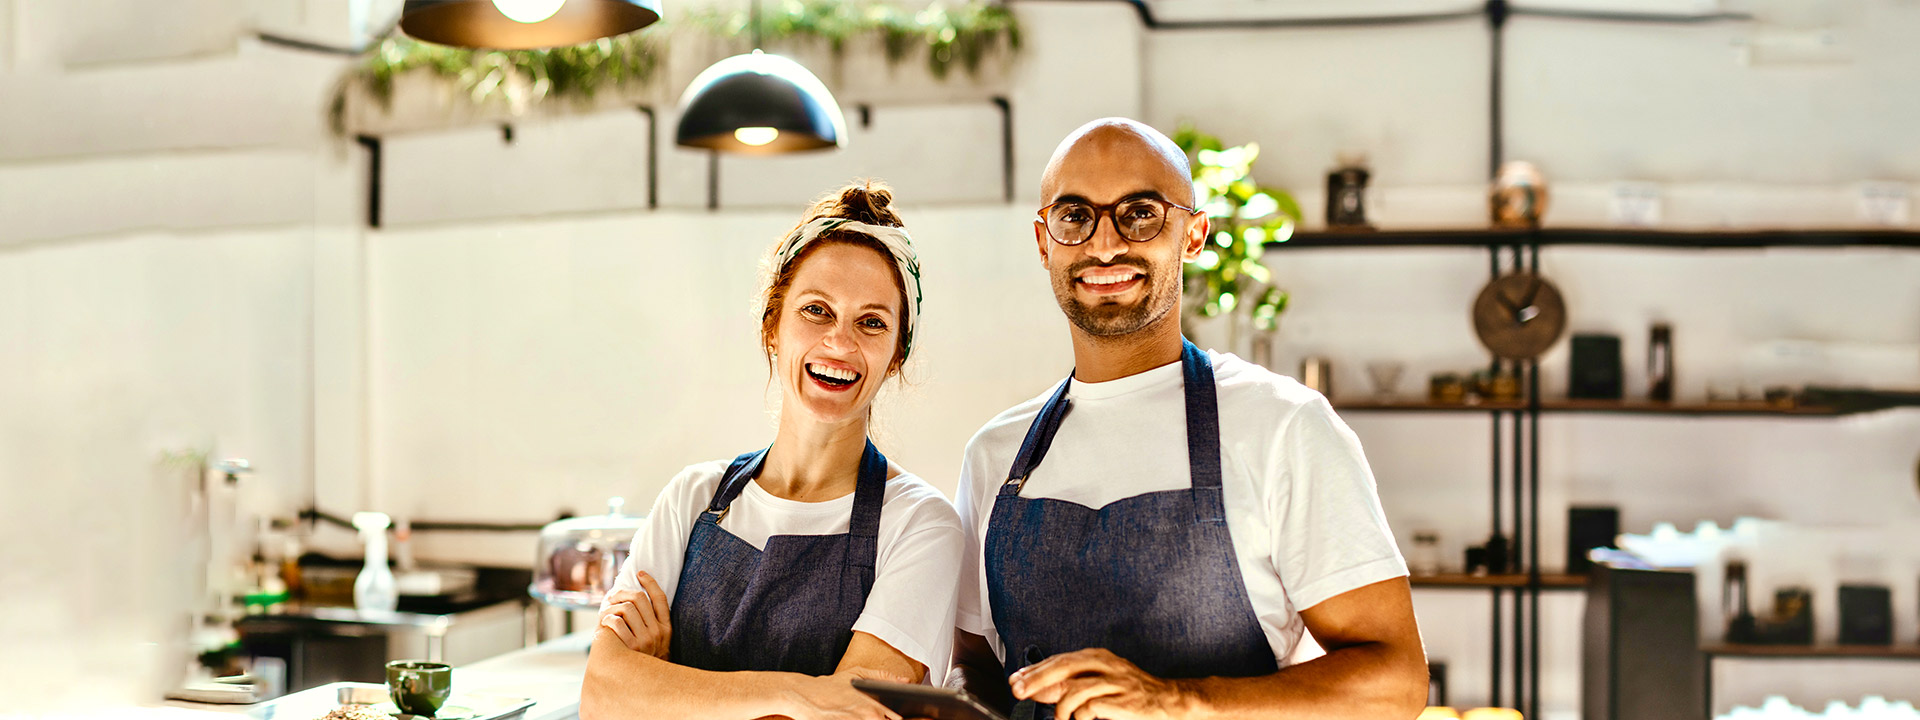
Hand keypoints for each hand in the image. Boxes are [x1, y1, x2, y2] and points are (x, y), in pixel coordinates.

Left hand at [598, 569, 671, 658]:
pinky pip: (616, 622)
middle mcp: (658, 632)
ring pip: (627, 608)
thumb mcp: (658, 642)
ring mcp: (646, 640)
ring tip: (606, 610)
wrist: (646, 686)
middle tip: (613, 594)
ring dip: (613, 606)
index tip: (640, 573)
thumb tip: (636, 601)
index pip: (660, 598)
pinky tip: (604, 622)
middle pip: (640, 599)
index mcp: (666, 628)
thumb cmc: (646, 660)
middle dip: (623, 592)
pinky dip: (607, 618)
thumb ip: (651, 624)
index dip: (650, 582)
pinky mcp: (631, 647)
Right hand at [774, 672, 903, 719]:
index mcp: (874, 707)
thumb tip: (906, 681)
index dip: (895, 718)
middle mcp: (868, 719)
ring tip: (853, 713)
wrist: (804, 696)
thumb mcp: (857, 674)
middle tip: (864, 713)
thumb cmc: (830, 686)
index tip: (890, 715)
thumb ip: (884, 677)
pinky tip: (846, 717)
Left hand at [1009, 649, 1195, 719]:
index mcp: (1097, 657)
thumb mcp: (1098, 682)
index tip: (1015, 680)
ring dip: (1060, 707)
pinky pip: (1091, 707)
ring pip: (1075, 688)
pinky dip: (1080, 716)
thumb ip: (1070, 684)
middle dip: (1037, 680)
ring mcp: (1114, 681)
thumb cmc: (1130, 692)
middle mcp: (1105, 664)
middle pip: (1063, 667)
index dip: (1034, 670)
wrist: (1167, 701)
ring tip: (1059, 718)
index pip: (1058, 659)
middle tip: (1019, 692)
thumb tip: (1037, 688)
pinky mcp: (1123, 700)